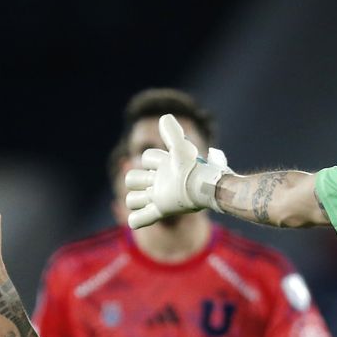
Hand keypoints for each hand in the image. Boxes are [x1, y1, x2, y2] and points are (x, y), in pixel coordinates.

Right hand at [124, 114, 230, 228]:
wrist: (205, 189)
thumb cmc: (193, 169)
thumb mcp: (181, 150)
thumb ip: (172, 134)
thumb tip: (164, 117)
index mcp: (164, 166)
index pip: (146, 158)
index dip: (152, 160)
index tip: (165, 163)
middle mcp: (160, 182)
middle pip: (132, 178)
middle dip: (137, 179)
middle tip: (153, 182)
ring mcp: (159, 198)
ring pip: (132, 199)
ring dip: (136, 199)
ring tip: (151, 198)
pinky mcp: (161, 211)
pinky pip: (141, 219)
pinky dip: (137, 220)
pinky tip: (139, 217)